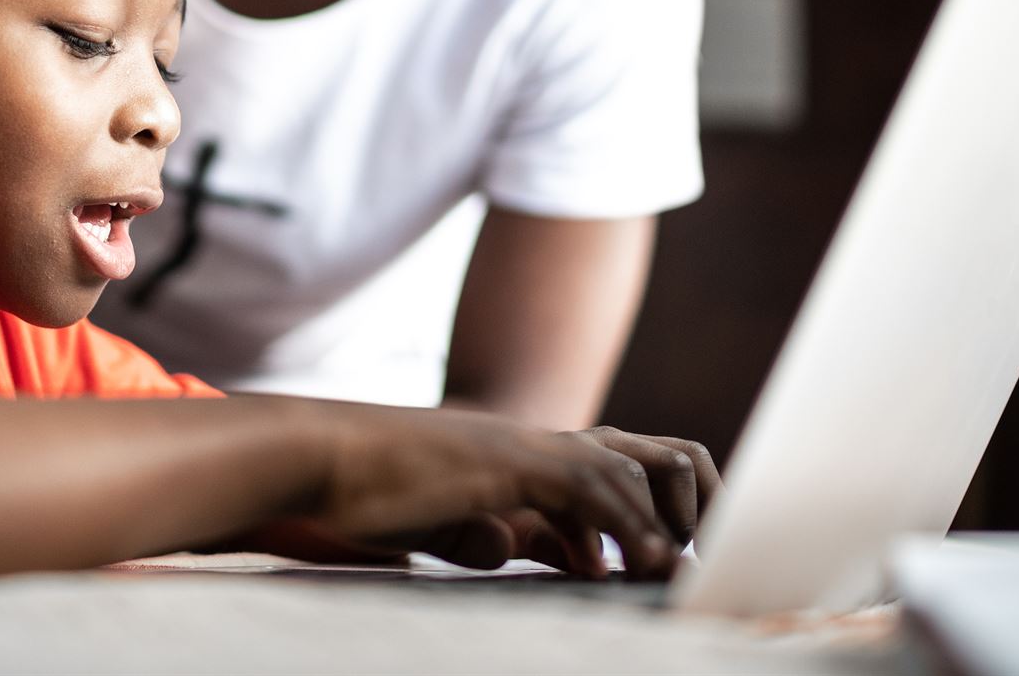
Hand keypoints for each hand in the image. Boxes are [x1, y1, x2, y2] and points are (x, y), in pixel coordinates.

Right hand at [308, 406, 720, 578]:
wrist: (320, 456)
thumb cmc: (372, 490)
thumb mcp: (447, 521)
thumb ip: (494, 533)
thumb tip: (523, 549)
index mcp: (533, 455)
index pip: (629, 467)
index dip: (670, 505)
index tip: (685, 556)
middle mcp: (542, 444)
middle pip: (657, 455)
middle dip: (696, 504)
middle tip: (698, 562)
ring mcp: (525, 448)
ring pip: (629, 472)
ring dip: (660, 526)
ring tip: (671, 575)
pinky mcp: (505, 463)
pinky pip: (582, 489)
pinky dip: (613, 530)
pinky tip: (613, 569)